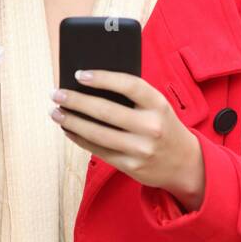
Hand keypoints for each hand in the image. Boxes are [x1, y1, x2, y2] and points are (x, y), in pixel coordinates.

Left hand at [51, 69, 204, 211]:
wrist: (184, 163)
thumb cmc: (163, 125)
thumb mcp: (157, 107)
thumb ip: (132, 97)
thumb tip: (90, 85)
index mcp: (159, 105)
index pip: (129, 85)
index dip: (103, 78)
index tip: (80, 74)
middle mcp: (151, 127)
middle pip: (106, 111)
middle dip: (76, 101)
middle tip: (57, 94)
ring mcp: (141, 149)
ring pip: (97, 134)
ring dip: (72, 122)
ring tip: (56, 112)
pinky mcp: (131, 167)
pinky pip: (98, 151)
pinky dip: (79, 139)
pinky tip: (69, 130)